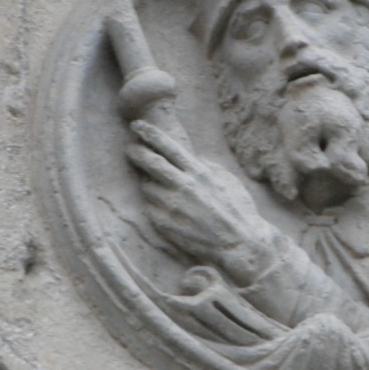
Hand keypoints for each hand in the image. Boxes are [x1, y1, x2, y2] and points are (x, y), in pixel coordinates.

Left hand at [126, 120, 280, 286]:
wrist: (237, 243)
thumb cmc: (236, 209)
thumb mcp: (226, 180)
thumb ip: (205, 167)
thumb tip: (192, 158)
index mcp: (199, 173)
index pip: (169, 147)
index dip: (151, 134)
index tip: (138, 126)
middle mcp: (183, 187)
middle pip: (150, 162)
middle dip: (137, 152)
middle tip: (131, 149)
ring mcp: (172, 206)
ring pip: (147, 187)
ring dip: (148, 183)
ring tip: (157, 186)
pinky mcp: (164, 224)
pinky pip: (150, 207)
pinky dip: (153, 204)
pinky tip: (164, 206)